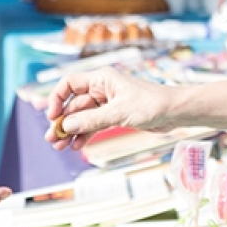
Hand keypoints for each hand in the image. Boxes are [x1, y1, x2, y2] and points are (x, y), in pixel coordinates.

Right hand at [46, 69, 177, 145]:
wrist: (174, 112)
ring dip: (71, 131)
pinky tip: (77, 146)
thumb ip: (91, 120)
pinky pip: (94, 125)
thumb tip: (66, 125)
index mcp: (101, 79)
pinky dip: (85, 134)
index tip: (52, 116)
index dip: (57, 99)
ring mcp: (107, 103)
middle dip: (62, 121)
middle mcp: (102, 89)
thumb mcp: (118, 113)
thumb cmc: (151, 105)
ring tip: (60, 147)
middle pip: (73, 104)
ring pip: (82, 117)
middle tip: (52, 139)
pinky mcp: (115, 115)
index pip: (69, 84)